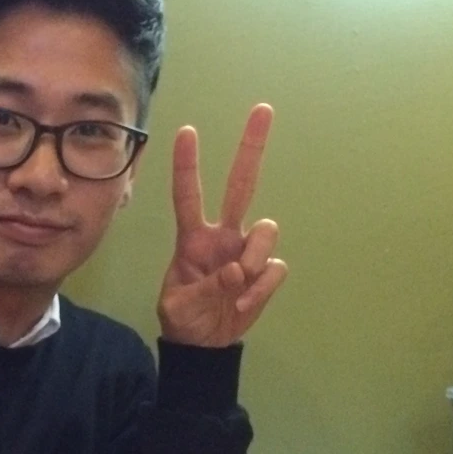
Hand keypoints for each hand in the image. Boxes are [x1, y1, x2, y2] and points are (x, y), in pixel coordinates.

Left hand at [157, 103, 287, 347]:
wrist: (205, 344)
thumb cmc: (184, 318)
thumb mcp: (178, 308)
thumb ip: (204, 288)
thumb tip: (237, 270)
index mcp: (193, 238)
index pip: (188, 195)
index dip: (186, 165)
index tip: (185, 131)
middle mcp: (223, 235)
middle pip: (241, 184)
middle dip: (251, 147)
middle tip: (262, 109)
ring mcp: (246, 250)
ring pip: (265, 231)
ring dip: (255, 257)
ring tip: (237, 287)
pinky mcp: (266, 271)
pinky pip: (274, 269)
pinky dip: (261, 289)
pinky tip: (243, 303)